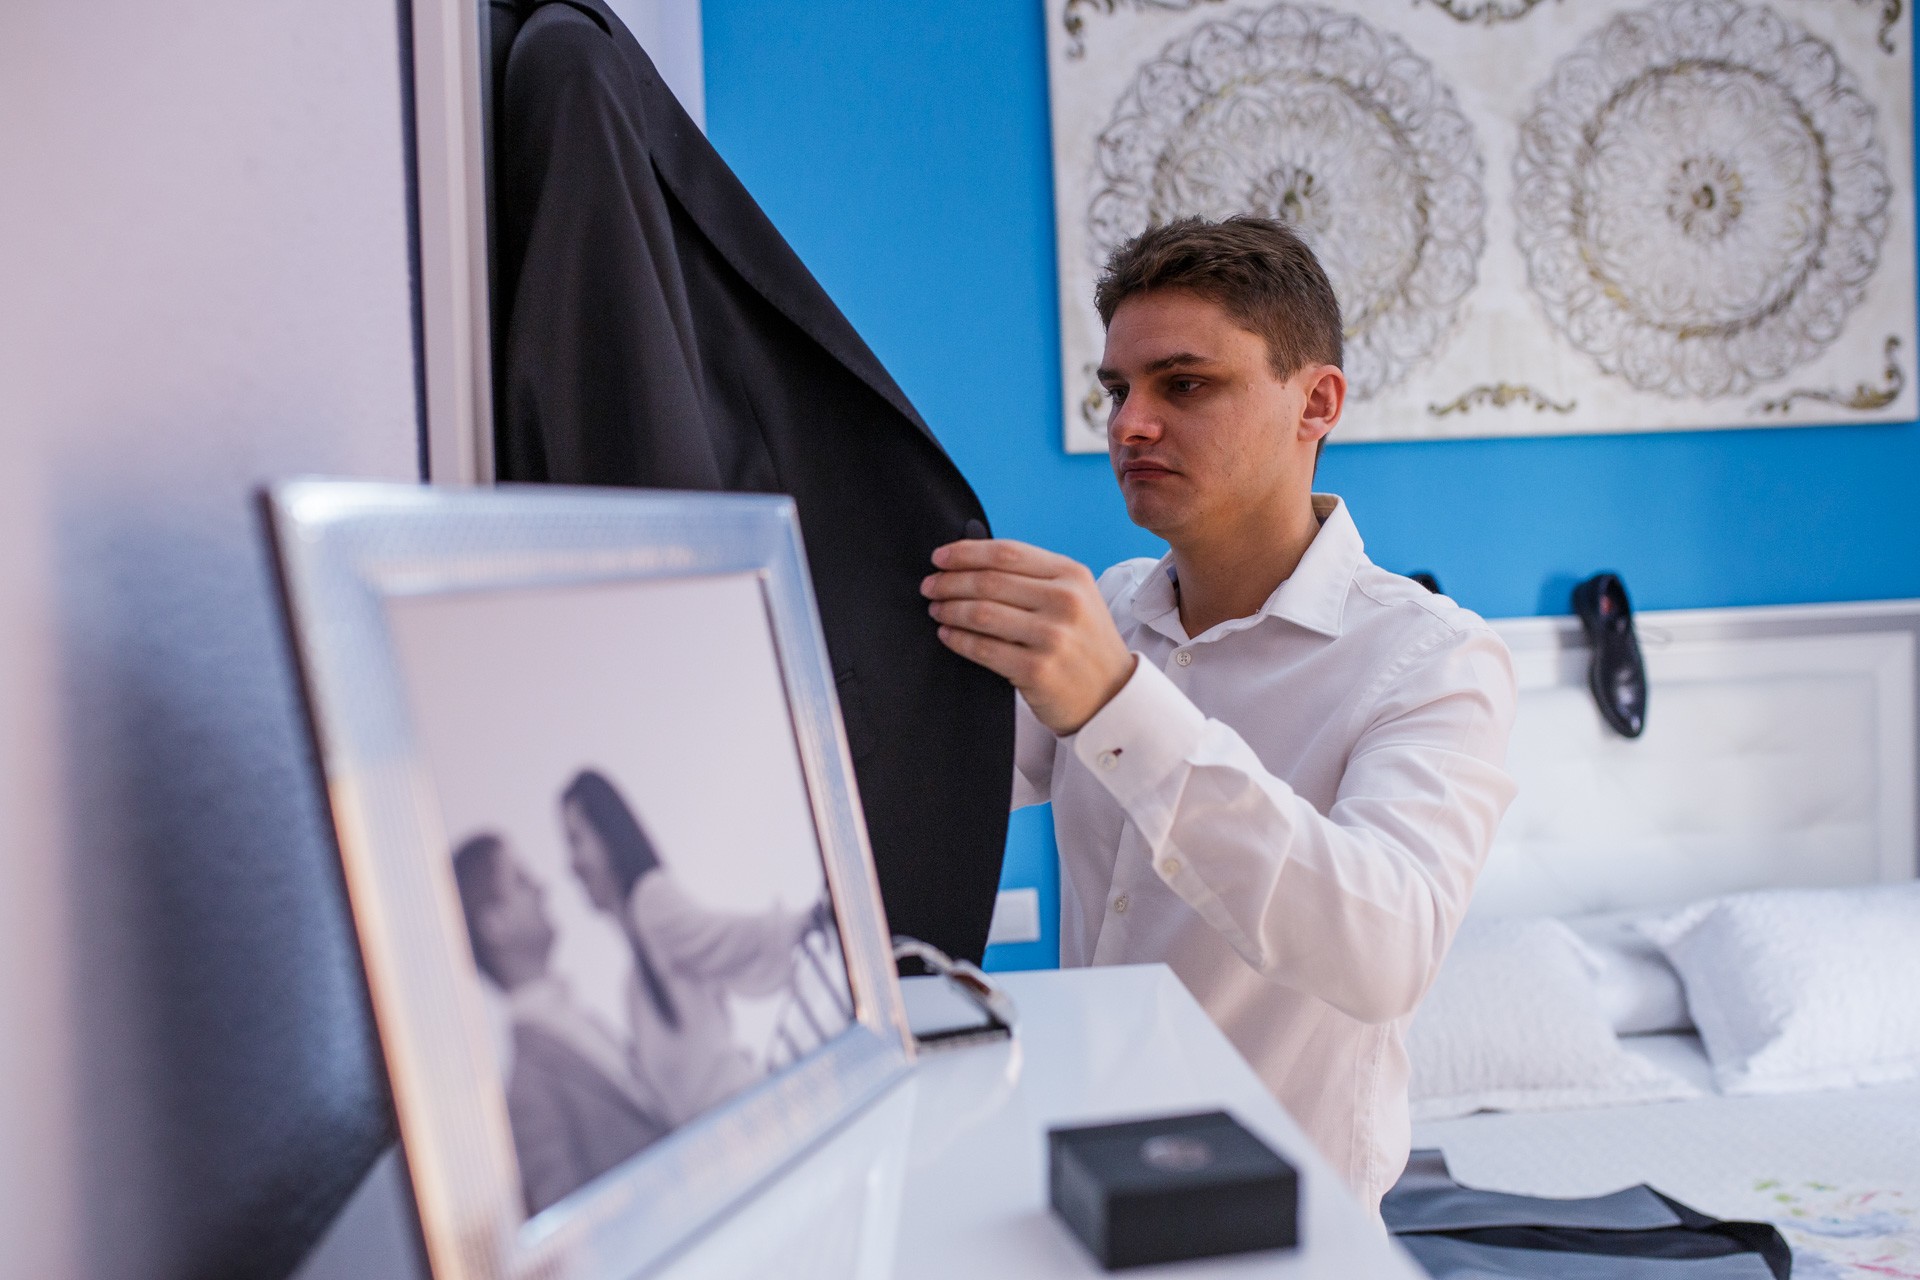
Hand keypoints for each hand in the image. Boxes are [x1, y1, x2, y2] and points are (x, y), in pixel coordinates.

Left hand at [921, 539, 1135, 734]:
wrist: (1112, 697)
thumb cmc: (1083, 644)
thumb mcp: (1075, 598)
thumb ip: (1034, 577)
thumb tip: (971, 560)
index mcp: (1072, 575)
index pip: (1007, 553)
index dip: (966, 552)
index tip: (939, 557)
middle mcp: (1065, 601)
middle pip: (989, 580)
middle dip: (950, 581)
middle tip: (929, 586)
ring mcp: (1053, 637)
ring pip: (981, 612)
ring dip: (949, 608)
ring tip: (936, 609)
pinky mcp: (1037, 670)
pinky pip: (983, 649)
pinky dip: (957, 639)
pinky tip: (947, 634)